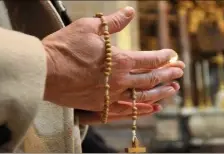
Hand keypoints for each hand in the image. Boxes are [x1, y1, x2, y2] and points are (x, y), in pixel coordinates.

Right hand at [42, 7, 183, 120]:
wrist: (43, 71)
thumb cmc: (65, 47)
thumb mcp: (89, 28)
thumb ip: (113, 22)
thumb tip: (129, 11)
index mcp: (120, 60)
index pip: (150, 60)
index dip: (164, 57)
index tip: (173, 55)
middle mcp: (120, 80)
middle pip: (151, 79)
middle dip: (169, 74)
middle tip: (180, 71)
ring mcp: (112, 96)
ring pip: (143, 96)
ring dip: (161, 92)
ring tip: (173, 89)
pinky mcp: (101, 106)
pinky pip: (127, 112)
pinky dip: (143, 110)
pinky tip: (153, 108)